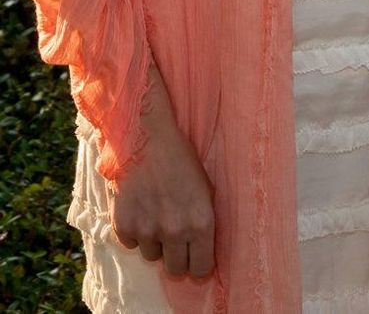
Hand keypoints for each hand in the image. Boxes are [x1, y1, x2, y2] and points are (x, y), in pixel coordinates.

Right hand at [110, 67, 214, 279]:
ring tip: (156, 214)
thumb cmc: (182, 160)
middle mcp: (175, 231)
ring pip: (152, 256)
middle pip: (175, 269)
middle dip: (176, 257)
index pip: (200, 269)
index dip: (198, 264)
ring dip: (155, 241)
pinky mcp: (124, 225)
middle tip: (174, 238)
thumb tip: (200, 253)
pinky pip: (131, 244)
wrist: (148, 138)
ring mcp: (147, 230)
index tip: (194, 256)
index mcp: (200, 223)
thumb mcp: (205, 190)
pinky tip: (141, 208)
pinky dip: (135, 232)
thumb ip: (202, 224)